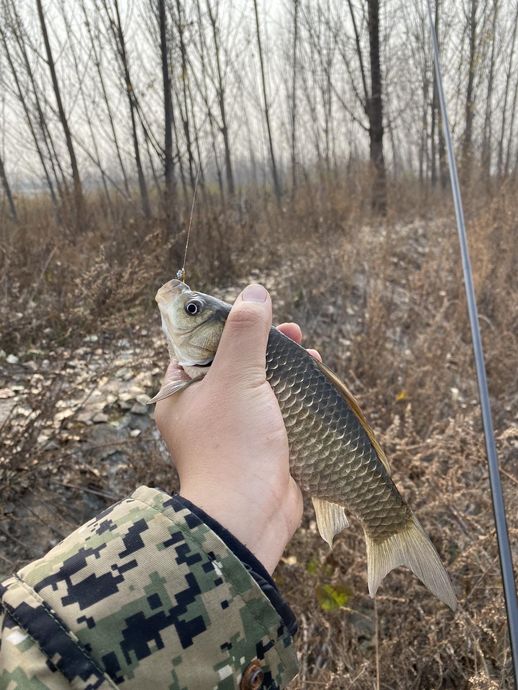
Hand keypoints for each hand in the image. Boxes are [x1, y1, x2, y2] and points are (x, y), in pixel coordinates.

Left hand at [154, 284, 319, 573]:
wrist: (248, 515)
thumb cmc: (233, 443)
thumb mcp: (237, 377)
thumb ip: (246, 332)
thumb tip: (255, 290)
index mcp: (181, 392)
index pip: (200, 345)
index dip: (229, 324)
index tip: (258, 312)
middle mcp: (202, 410)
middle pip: (234, 363)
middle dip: (265, 345)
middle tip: (292, 332)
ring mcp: (231, 431)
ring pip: (259, 387)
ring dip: (284, 368)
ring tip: (309, 354)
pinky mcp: (258, 448)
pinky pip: (275, 411)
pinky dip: (293, 396)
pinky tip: (314, 382)